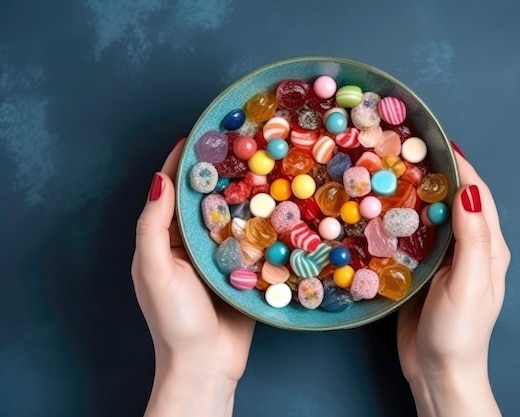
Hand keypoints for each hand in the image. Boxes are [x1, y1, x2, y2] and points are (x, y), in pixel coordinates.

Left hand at [131, 139, 254, 416]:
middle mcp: (191, 243)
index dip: (183, 163)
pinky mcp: (244, 270)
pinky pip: (253, 239)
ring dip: (245, 193)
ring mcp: (219, 256)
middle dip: (220, 172)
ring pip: (232, 215)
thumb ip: (153, 226)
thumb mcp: (154, 270)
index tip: (201, 134)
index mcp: (164, 240)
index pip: (172, 191)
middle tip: (241, 143)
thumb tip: (159, 180)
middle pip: (205, 199)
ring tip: (264, 165)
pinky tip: (278, 204)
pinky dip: (263, 222)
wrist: (206, 365)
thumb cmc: (174, 320)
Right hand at [397, 148, 509, 416]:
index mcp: (487, 248)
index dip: (460, 167)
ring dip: (412, 195)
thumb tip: (469, 191)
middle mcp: (466, 247)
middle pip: (451, 201)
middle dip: (432, 175)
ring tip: (387, 173)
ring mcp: (442, 258)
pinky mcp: (420, 270)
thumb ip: (472, 239)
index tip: (435, 142)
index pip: (477, 196)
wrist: (436, 371)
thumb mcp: (469, 284)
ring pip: (428, 217)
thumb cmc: (458, 332)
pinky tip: (380, 211)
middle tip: (403, 153)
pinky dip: (398, 220)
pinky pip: (410, 237)